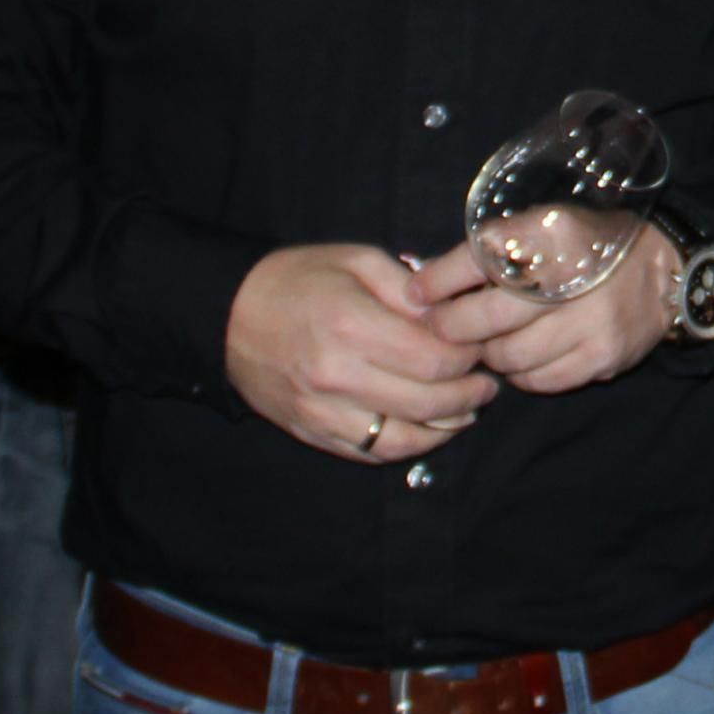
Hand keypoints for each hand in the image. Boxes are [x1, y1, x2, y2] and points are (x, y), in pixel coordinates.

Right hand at [222, 244, 498, 461]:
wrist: (228, 315)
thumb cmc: (296, 280)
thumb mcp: (355, 260)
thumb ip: (408, 288)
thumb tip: (452, 317)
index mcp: (350, 325)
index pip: (433, 358)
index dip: (468, 358)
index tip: (480, 348)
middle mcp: (336, 375)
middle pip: (427, 402)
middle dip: (469, 395)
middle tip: (486, 383)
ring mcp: (322, 411)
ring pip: (404, 439)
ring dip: (446, 428)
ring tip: (466, 410)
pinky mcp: (313, 433)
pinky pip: (373, 453)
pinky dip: (408, 446)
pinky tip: (427, 428)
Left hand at [419, 233, 681, 395]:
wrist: (662, 268)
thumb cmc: (587, 247)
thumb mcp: (542, 227)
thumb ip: (491, 251)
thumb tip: (423, 281)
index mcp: (551, 234)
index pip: (479, 258)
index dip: (438, 281)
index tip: (417, 294)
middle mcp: (572, 278)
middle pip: (489, 317)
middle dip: (454, 328)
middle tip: (444, 329)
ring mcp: (592, 321)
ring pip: (512, 356)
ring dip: (491, 354)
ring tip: (491, 342)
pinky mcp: (604, 356)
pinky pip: (542, 380)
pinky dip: (523, 374)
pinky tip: (526, 357)